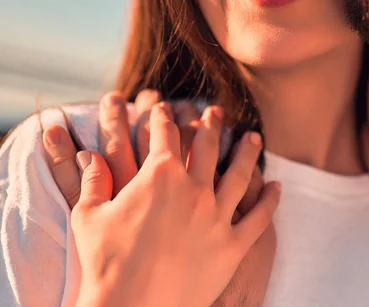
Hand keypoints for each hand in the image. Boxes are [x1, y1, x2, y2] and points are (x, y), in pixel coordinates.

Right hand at [43, 91, 278, 306]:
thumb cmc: (105, 263)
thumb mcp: (89, 215)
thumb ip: (94, 181)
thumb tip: (89, 157)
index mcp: (160, 175)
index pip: (165, 135)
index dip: (163, 117)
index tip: (164, 108)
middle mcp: (194, 189)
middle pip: (207, 146)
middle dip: (210, 124)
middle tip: (215, 110)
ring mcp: (217, 216)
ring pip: (239, 174)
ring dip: (246, 152)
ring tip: (253, 137)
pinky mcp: (233, 245)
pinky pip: (259, 217)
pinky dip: (270, 200)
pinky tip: (276, 186)